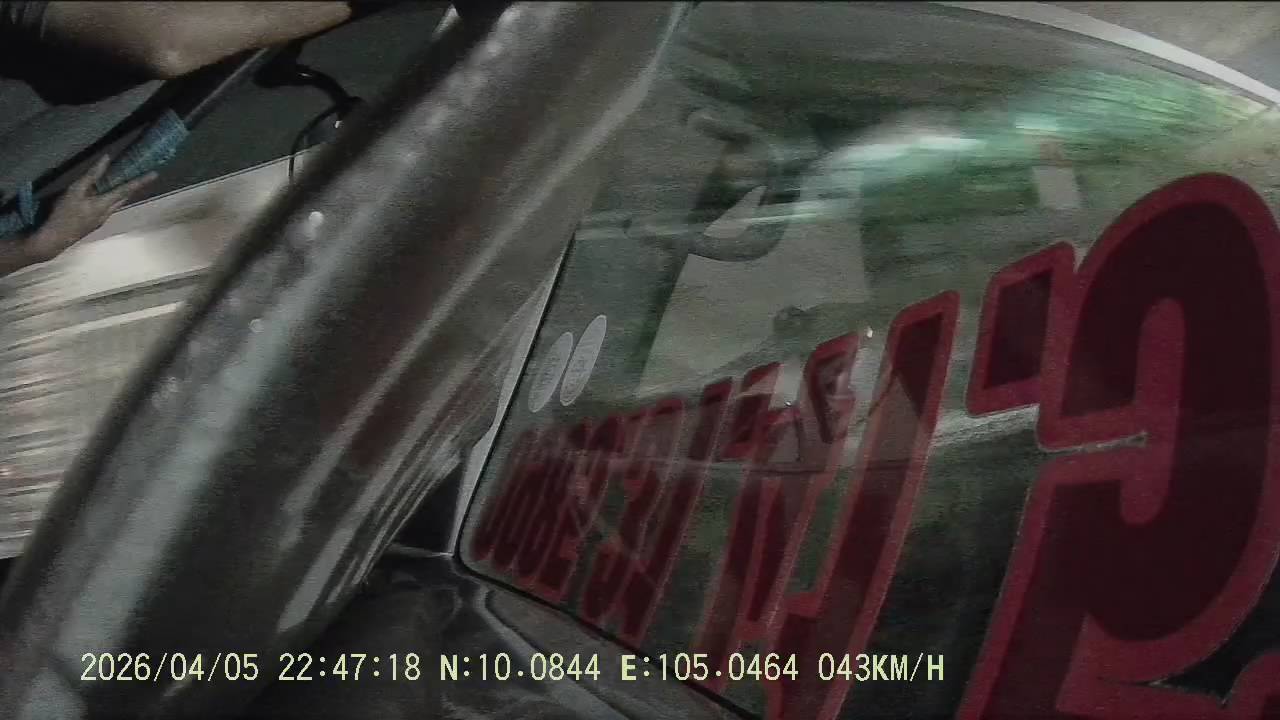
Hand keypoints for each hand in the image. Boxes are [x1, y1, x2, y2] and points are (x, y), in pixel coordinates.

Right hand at [22, 156, 156, 263]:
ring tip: (125, 184)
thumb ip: (92, 175)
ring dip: (122, 194)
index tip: (154, 174)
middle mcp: (108, 213)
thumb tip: (106, 159)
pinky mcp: (95, 224)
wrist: (55, 238)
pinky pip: (108, 209)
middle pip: (124, 198)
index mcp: (105, 204)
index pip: (127, 189)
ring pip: (117, 204)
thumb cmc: (64, 213)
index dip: (141, 181)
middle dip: (134, 188)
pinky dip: (111, 200)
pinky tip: (105, 198)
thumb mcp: (75, 190)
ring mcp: (102, 220)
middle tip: (142, 178)